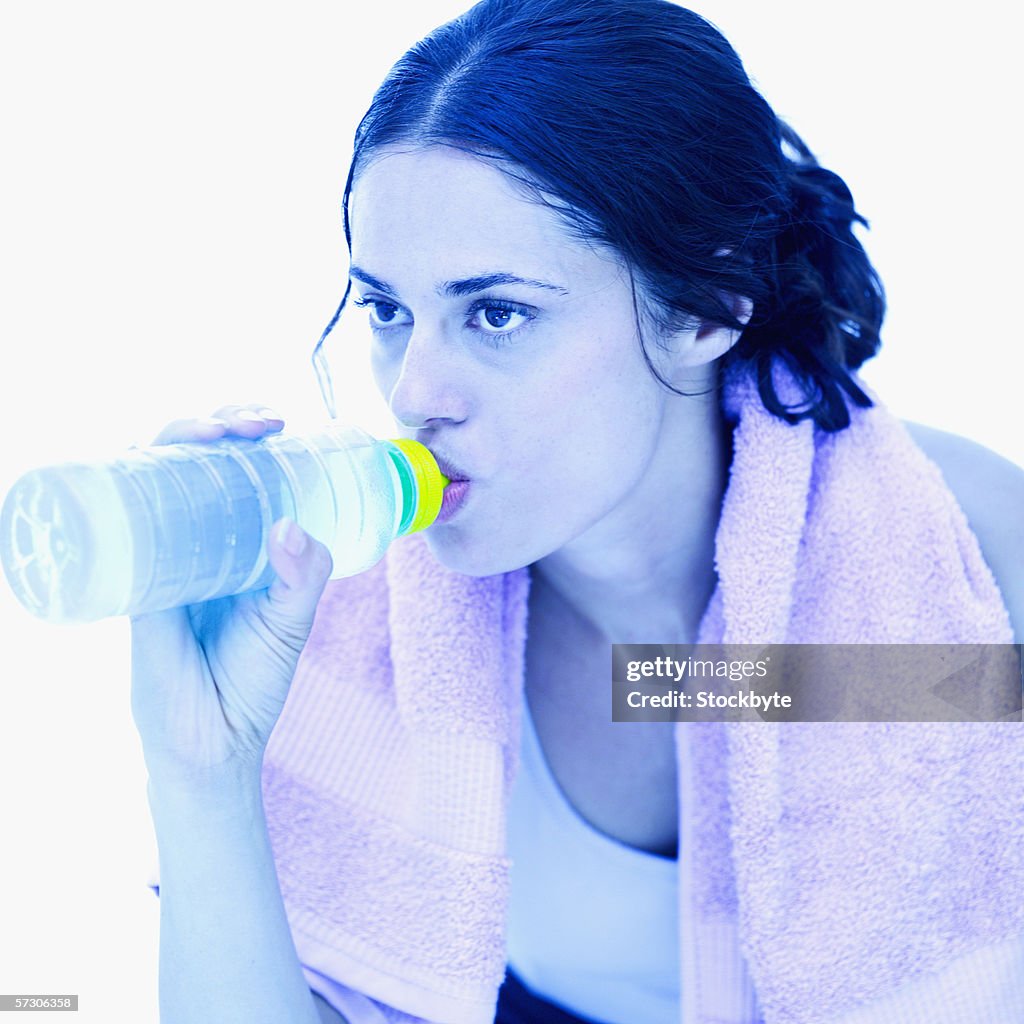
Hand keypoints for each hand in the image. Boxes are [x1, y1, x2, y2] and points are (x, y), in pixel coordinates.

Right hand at [129, 404, 332, 786]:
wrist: (211, 742)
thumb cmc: (252, 681)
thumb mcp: (291, 621)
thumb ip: (305, 576)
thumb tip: (292, 524)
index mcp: (235, 542)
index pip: (234, 470)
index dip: (248, 435)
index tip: (279, 424)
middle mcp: (193, 540)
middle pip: (190, 460)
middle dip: (217, 424)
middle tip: (257, 425)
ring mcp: (158, 555)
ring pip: (151, 477)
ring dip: (174, 439)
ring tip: (212, 434)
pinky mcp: (131, 581)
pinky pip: (118, 525)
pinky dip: (121, 486)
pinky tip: (141, 462)